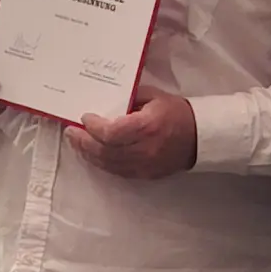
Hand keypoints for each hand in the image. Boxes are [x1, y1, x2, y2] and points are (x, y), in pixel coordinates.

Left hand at [65, 90, 196, 179]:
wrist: (200, 138)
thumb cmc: (176, 112)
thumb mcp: (153, 96)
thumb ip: (128, 99)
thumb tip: (105, 104)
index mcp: (146, 127)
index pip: (111, 132)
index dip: (93, 128)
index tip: (84, 118)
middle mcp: (144, 149)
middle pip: (105, 151)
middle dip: (83, 142)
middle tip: (70, 132)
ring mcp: (144, 165)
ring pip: (108, 164)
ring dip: (88, 154)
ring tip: (77, 143)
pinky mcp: (145, 174)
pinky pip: (117, 171)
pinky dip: (101, 162)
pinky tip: (93, 154)